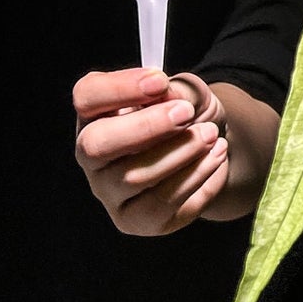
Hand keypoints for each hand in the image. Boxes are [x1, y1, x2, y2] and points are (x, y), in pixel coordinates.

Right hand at [73, 67, 230, 235]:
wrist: (210, 148)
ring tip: (212, 134)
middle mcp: (92, 155)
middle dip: (146, 127)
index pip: (87, 96)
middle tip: (187, 112)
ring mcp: (108, 191)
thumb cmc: (187, 114)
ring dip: (181, 152)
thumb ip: (177, 90)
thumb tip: (170, 98)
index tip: (159, 81)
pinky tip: (216, 158)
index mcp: (96, 112)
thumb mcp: (188, 91)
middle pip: (96, 145)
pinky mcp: (133, 220)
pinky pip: (161, 205)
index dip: (119, 88)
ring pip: (134, 177)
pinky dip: (196, 177)